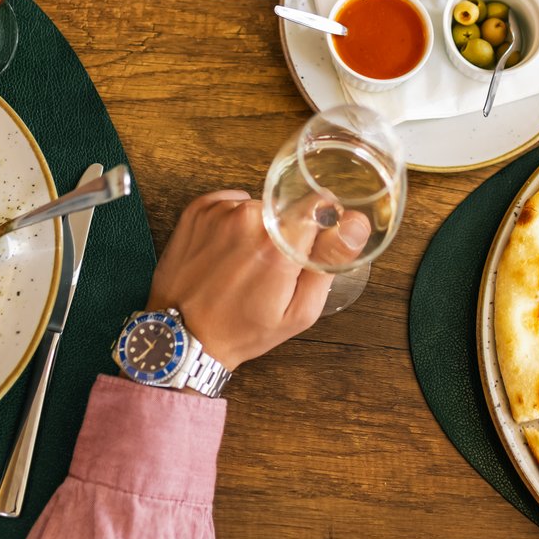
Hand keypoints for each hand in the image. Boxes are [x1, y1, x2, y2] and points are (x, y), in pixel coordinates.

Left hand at [146, 190, 361, 370]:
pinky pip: (231, 203)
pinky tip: (226, 251)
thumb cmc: (243, 330)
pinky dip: (233, 221)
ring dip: (258, 227)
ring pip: (259, 206)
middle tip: (272, 267)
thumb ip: (330, 261)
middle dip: (287, 231)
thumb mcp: (299, 311)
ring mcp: (220, 212)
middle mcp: (249, 220)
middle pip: (288, 207)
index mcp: (279, 245)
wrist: (183, 335)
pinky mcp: (198, 209)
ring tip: (244, 263)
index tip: (312, 241)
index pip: (319, 203)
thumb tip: (355, 223)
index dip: (320, 221)